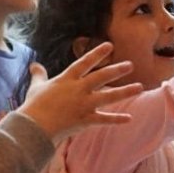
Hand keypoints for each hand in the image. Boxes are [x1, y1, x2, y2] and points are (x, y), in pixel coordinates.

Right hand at [20, 43, 141, 142]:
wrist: (34, 127)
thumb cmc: (34, 106)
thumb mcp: (36, 87)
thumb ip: (39, 75)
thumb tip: (34, 64)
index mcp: (67, 79)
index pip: (85, 62)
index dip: (97, 53)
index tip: (109, 45)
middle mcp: (79, 89)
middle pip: (101, 77)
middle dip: (117, 70)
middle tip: (130, 65)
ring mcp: (84, 104)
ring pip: (109, 96)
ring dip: (125, 91)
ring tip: (139, 87)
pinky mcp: (86, 120)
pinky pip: (105, 119)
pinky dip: (117, 119)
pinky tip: (129, 118)